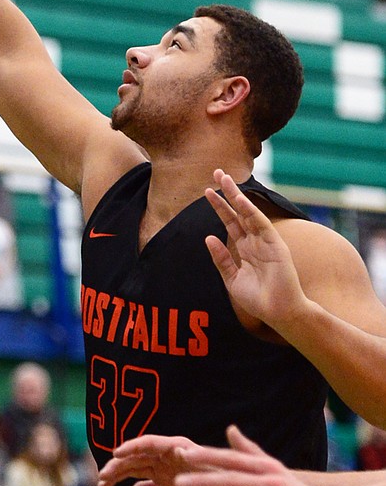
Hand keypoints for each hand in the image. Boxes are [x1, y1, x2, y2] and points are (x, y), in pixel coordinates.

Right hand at [98, 433, 210, 485]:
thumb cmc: (222, 475)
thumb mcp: (207, 464)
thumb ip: (191, 456)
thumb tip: (179, 449)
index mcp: (173, 446)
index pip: (146, 443)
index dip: (130, 447)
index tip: (115, 454)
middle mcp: (163, 456)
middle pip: (135, 458)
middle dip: (117, 466)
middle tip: (102, 477)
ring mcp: (161, 471)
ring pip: (133, 472)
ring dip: (117, 477)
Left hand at [204, 170, 306, 329]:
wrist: (279, 313)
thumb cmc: (258, 300)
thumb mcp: (232, 279)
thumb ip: (221, 259)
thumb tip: (208, 237)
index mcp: (246, 249)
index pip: (230, 222)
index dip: (220, 207)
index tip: (207, 191)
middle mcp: (255, 242)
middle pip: (238, 212)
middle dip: (227, 193)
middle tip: (216, 172)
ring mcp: (266, 241)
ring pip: (248, 213)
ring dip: (236, 195)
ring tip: (224, 178)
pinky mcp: (275, 244)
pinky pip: (260, 223)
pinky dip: (249, 210)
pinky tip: (239, 198)